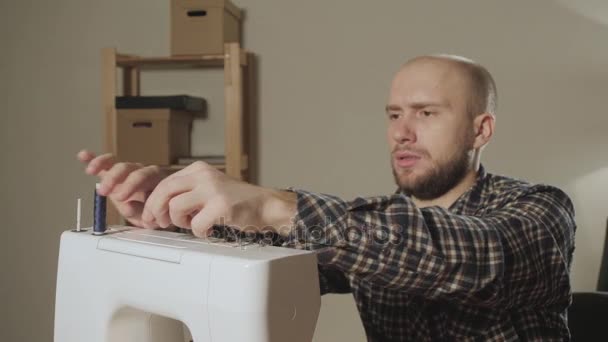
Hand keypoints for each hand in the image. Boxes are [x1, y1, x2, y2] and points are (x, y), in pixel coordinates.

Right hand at [77, 150, 165, 227]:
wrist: (159, 210)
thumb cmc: (158, 211)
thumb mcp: (153, 216)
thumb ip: (142, 212)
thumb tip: (128, 206)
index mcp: (155, 179)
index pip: (142, 176)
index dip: (130, 185)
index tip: (120, 197)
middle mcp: (141, 171)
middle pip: (126, 168)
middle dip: (113, 178)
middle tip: (104, 191)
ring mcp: (127, 172)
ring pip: (115, 163)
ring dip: (101, 165)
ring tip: (90, 171)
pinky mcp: (114, 174)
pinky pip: (104, 164)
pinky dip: (93, 159)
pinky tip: (83, 156)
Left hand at [142, 161, 296, 236]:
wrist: (266, 206)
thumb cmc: (237, 202)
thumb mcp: (209, 188)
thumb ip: (187, 192)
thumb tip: (158, 208)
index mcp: (198, 169)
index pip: (164, 182)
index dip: (153, 201)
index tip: (151, 216)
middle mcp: (204, 175)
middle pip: (164, 190)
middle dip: (155, 210)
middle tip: (159, 224)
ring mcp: (213, 190)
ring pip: (175, 207)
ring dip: (180, 222)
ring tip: (193, 224)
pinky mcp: (221, 206)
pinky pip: (195, 224)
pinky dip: (199, 232)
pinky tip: (209, 229)